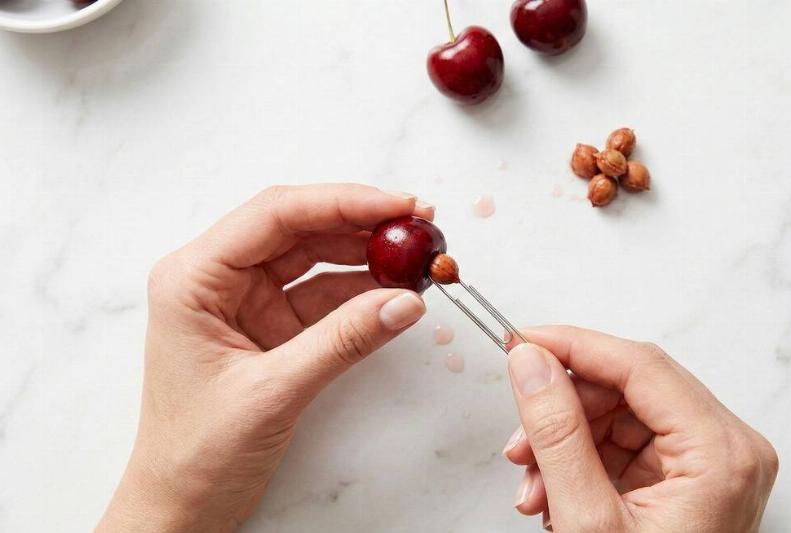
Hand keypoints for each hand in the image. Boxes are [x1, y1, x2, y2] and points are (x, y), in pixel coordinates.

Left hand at [97, 184, 432, 531]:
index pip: (275, 214)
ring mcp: (246, 301)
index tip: (398, 206)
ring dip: (366, 257)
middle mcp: (217, 278)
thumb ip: (344, 341)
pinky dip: (361, 294)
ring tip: (416, 259)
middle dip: (361, 225)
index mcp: (194, 278)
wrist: (183, 505)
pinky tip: (395, 293)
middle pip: (299, 228)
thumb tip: (406, 301)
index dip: (342, 202)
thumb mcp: (273, 391)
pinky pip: (322, 296)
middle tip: (419, 227)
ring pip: (315, 258)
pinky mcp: (270, 325)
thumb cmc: (198, 453)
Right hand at [502, 326, 777, 532]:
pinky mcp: (684, 476)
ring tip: (532, 484)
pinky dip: (578, 460)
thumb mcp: (588, 520)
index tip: (521, 340)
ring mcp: (706, 462)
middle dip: (562, 410)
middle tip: (519, 436)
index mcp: (719, 452)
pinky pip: (622, 442)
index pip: (639, 364)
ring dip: (563, 440)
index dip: (573, 345)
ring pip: (618, 413)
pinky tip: (551, 490)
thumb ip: (557, 433)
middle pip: (627, 387)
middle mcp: (724, 448)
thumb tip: (531, 364)